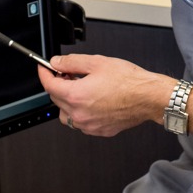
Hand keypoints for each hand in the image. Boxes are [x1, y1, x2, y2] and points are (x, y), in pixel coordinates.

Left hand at [39, 53, 173, 136]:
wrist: (148, 97)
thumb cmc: (129, 81)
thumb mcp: (97, 63)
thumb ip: (72, 62)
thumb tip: (57, 62)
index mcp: (76, 96)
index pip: (49, 85)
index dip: (44, 73)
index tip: (44, 67)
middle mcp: (80, 114)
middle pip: (56, 99)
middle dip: (58, 85)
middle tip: (68, 73)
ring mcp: (89, 125)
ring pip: (66, 115)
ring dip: (67, 101)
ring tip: (80, 88)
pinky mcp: (99, 131)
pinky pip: (81, 123)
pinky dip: (81, 112)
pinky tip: (92, 100)